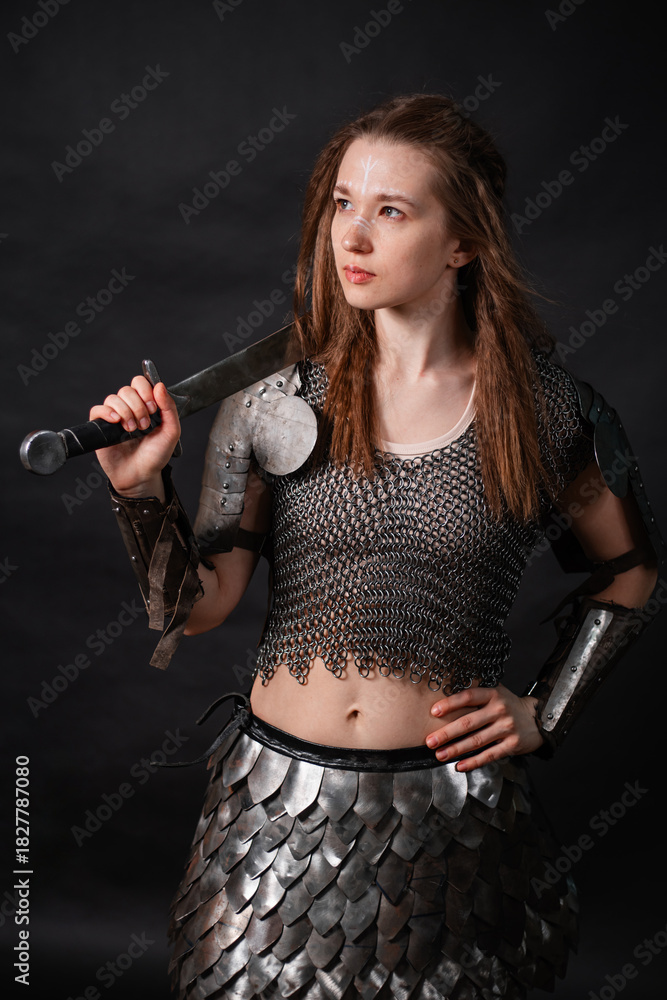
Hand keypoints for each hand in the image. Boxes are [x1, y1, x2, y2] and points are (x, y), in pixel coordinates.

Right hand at [89, 377, 180, 497]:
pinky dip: (107, 412)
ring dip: (125, 412)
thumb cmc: (155, 455)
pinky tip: (117, 422)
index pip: (140, 382)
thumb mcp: (171, 432)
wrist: (141, 476)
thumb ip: (169, 408)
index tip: (153, 408)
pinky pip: (97, 409)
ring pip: (113, 398)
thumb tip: (160, 385)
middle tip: (145, 424)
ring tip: (132, 429)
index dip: (146, 390)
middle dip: (138, 406)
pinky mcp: (101, 427)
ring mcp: (114, 417)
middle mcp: (129, 408)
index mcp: (145, 405)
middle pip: (127, 389)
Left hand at [425, 684, 543, 771]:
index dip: (450, 703)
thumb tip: (447, 690)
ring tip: (440, 755)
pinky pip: (489, 755)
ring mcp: (506, 728)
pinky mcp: (512, 745)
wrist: (537, 719)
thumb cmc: (509, 705)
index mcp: (493, 694)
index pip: (468, 697)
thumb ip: (477, 692)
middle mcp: (500, 710)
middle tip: (430, 741)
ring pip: (476, 741)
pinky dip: (473, 762)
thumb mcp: (496, 692)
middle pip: (469, 722)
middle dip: (447, 733)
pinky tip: (460, 765)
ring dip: (456, 750)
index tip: (434, 711)